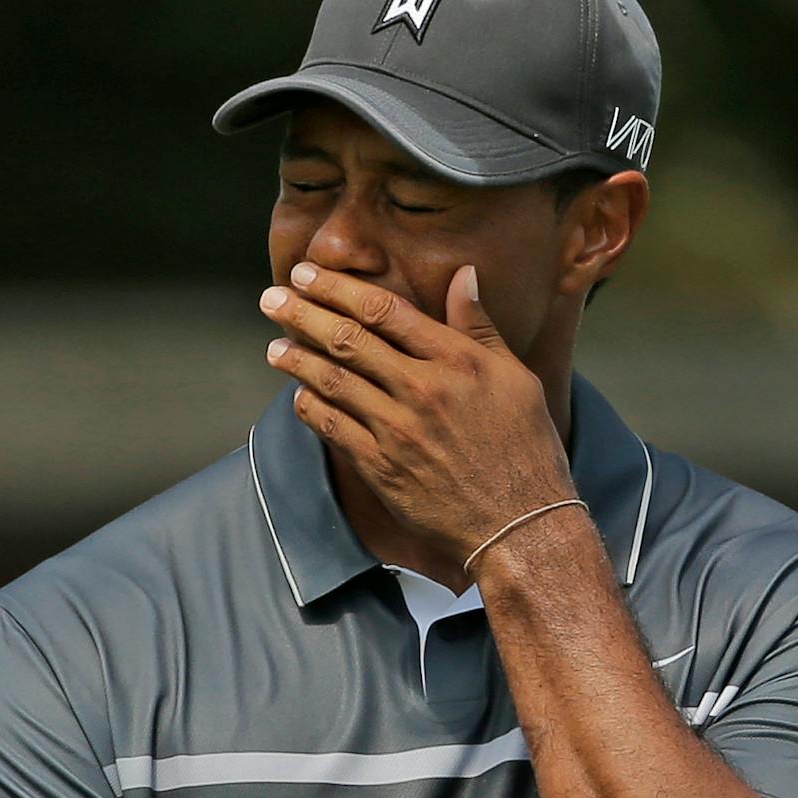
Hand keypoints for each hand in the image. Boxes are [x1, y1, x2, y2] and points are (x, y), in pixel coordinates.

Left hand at [258, 262, 577, 568]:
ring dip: (295, 359)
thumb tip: (464, 274)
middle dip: (303, 313)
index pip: (383, 310)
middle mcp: (422, 389)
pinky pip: (332, 428)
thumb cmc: (525, 448)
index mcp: (456, 360)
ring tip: (273, 345)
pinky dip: (309, 407)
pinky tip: (298, 395)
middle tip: (272, 297)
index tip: (308, 273)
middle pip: (347, 339)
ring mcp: (397, 430)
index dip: (337, 287)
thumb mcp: (515, 377)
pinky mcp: (381, 468)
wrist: (519, 524)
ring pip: (331, 381)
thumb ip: (479, 326)